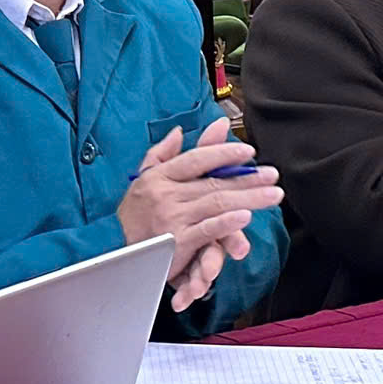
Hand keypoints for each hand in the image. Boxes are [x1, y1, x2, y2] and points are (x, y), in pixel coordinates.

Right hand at [116, 118, 283, 312]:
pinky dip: (226, 222)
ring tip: (272, 194)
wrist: (109, 252)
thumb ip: (161, 154)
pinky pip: (206, 229)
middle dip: (248, 178)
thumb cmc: (130, 218)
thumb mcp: (141, 180)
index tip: (248, 152)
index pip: (196, 158)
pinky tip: (246, 216)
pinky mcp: (177, 242)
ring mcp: (172, 218)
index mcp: (159, 176)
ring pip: (216, 202)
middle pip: (214, 181)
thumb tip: (179, 131)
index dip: (223, 152)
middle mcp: (166, 193)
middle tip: (273, 175)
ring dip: (249, 198)